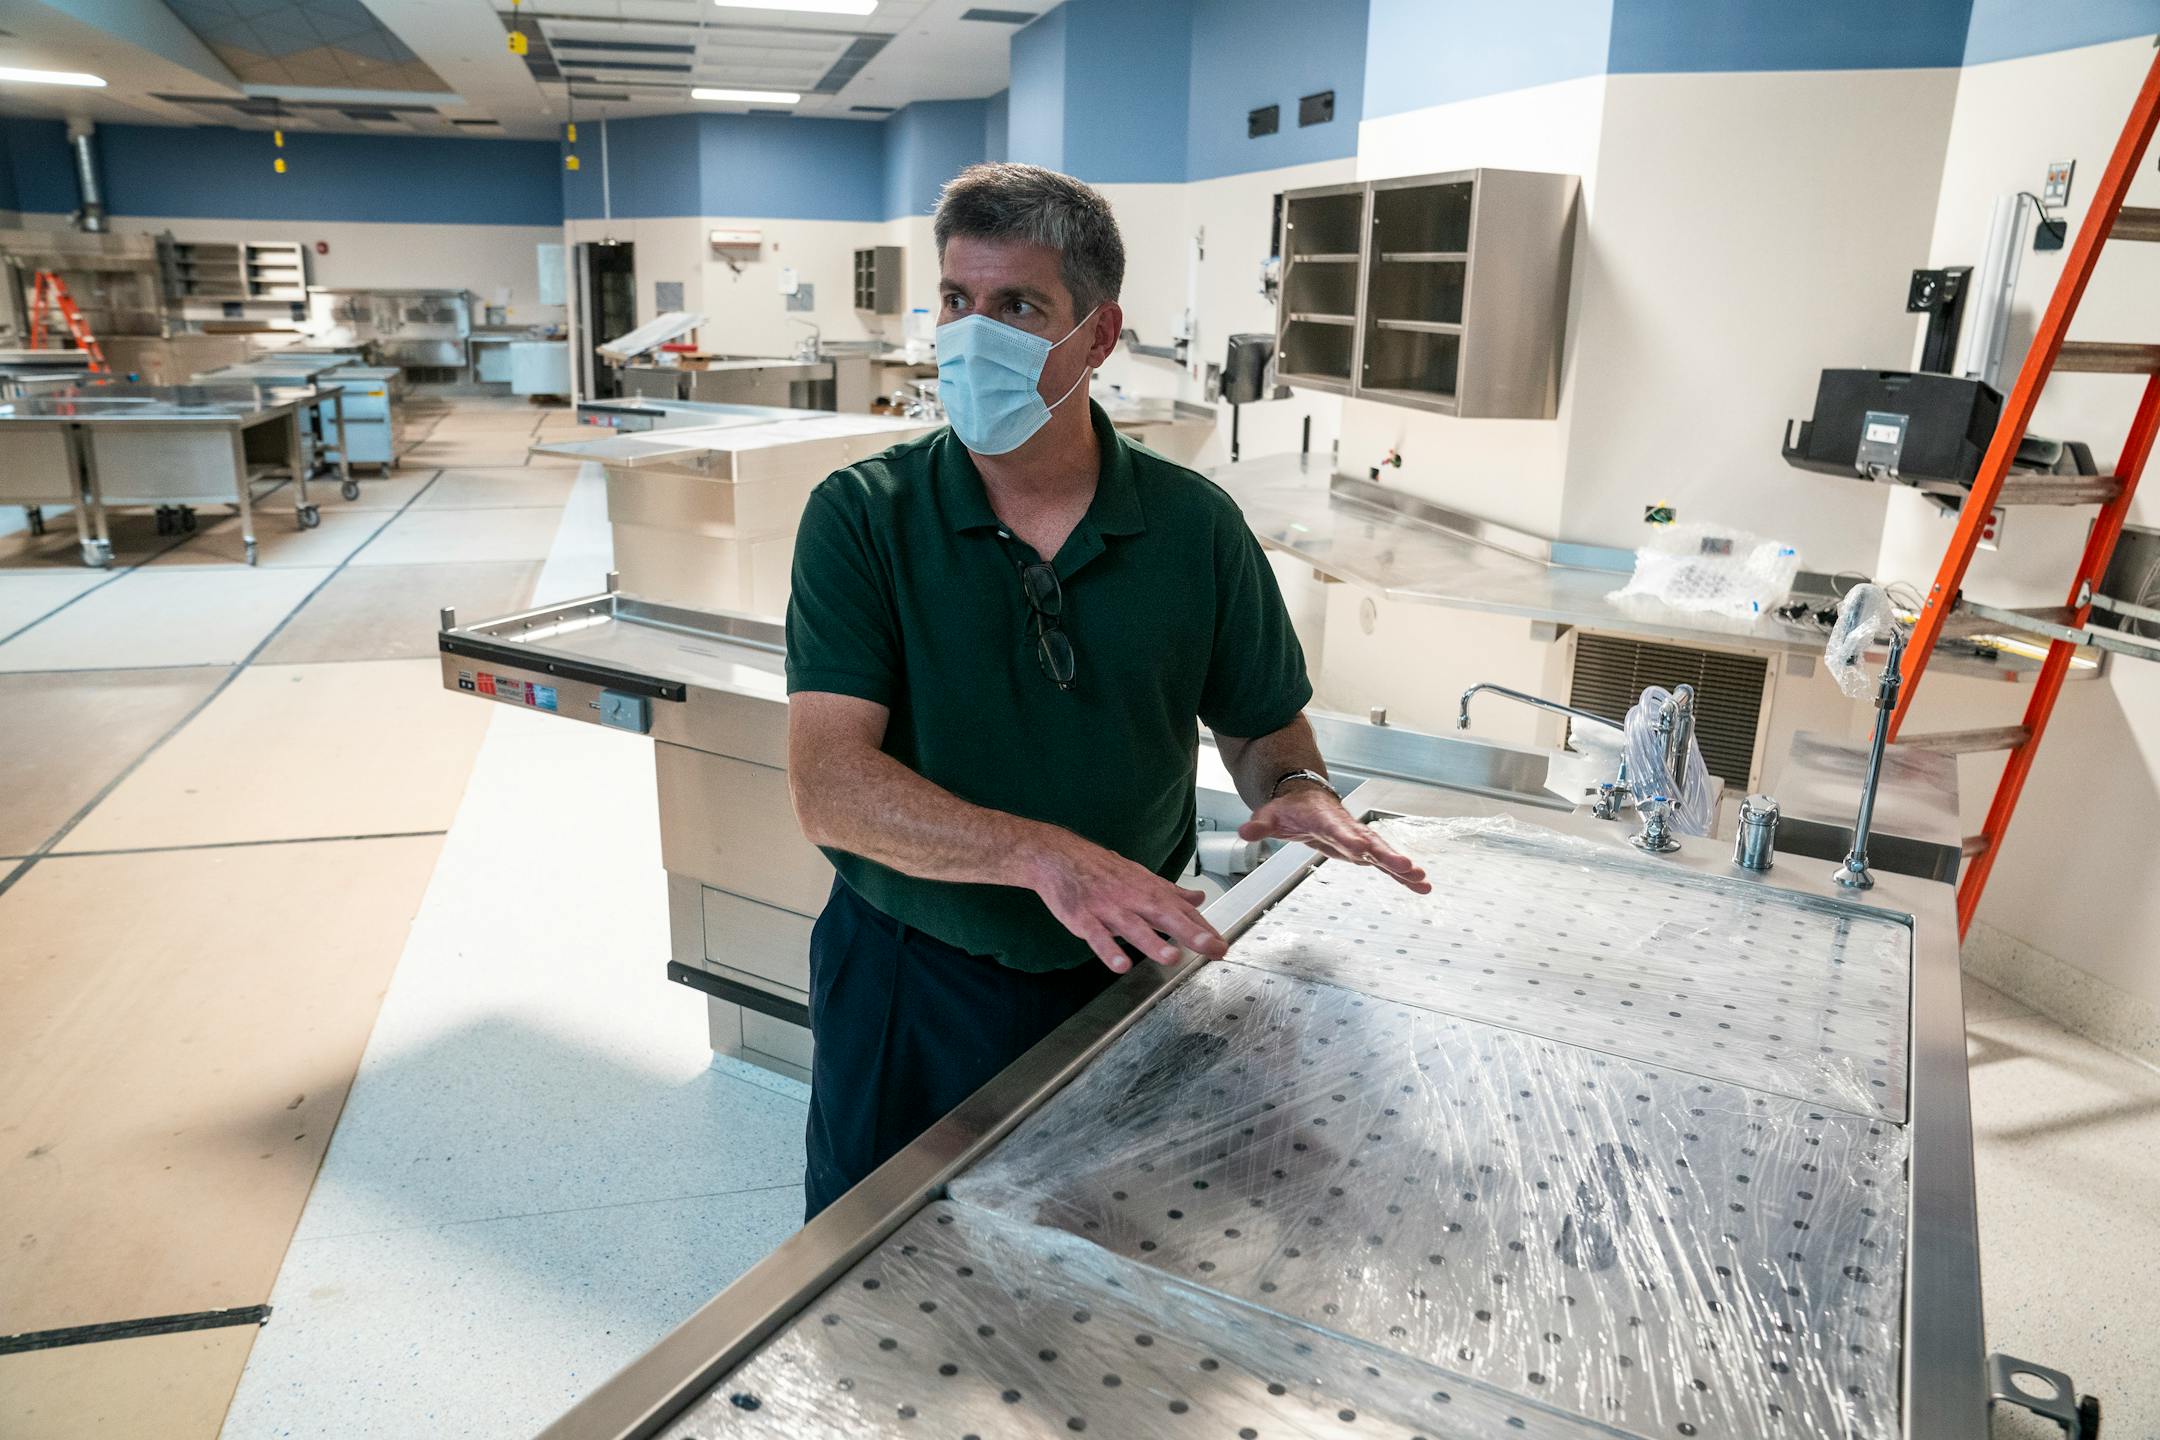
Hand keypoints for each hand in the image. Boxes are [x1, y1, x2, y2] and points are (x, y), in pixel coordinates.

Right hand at [1023, 829, 1229, 973]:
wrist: (1060, 857)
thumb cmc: (1102, 870)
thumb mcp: (1140, 878)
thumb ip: (1171, 892)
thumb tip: (1199, 898)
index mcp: (1149, 891)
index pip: (1182, 912)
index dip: (1203, 929)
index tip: (1222, 946)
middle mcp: (1133, 899)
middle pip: (1165, 916)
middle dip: (1191, 933)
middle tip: (1212, 948)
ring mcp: (1108, 909)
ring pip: (1133, 927)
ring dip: (1153, 943)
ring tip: (1172, 957)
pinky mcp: (1084, 918)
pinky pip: (1097, 936)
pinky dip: (1109, 950)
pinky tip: (1121, 965)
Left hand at [1239, 785, 1431, 892]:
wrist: (1305, 798)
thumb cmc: (1289, 809)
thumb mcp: (1269, 815)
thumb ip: (1260, 825)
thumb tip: (1244, 832)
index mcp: (1324, 818)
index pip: (1336, 828)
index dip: (1347, 838)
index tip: (1360, 849)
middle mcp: (1347, 828)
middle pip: (1370, 842)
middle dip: (1388, 855)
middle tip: (1407, 866)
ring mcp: (1358, 838)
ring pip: (1383, 853)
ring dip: (1402, 867)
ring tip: (1422, 879)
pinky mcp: (1364, 850)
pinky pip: (1385, 863)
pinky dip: (1403, 875)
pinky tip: (1422, 886)